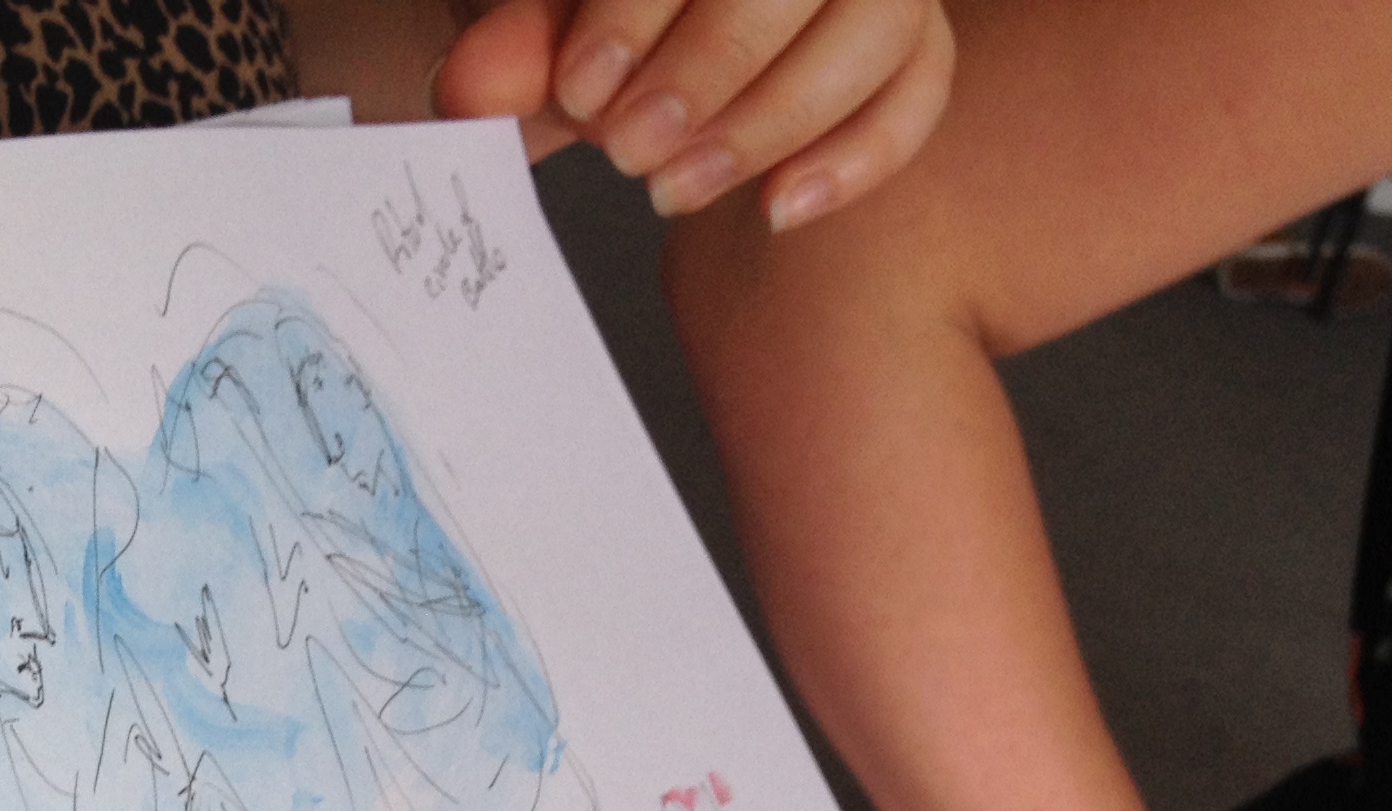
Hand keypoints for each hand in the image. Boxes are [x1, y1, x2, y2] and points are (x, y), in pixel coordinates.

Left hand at [430, 0, 953, 227]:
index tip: (580, 90)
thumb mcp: (548, 25)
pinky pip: (923, 86)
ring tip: (678, 188)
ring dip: (777, 122)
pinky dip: (859, 156)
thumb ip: (514, 47)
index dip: (642, 7)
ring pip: (885, 27)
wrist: (644, 41)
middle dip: (715, 66)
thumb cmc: (596, 23)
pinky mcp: (910, 37)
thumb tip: (468, 91)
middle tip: (628, 150)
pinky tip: (776, 209)